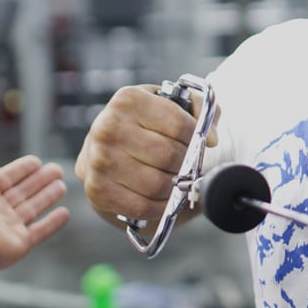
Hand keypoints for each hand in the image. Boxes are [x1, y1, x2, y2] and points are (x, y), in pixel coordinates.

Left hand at [0, 121, 72, 272]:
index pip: (7, 178)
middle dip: (39, 181)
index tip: (37, 161)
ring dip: (47, 197)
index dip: (22, 169)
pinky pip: (40, 231)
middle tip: (57, 170)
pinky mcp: (19, 244)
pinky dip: (53, 223)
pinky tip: (64, 213)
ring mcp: (8, 228)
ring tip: (62, 186)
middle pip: (22, 192)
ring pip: (33, 209)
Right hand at [74, 85, 216, 225]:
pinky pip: (141, 206)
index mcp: (128, 100)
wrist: (105, 148)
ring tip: (175, 181)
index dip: (196, 138)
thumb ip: (200, 106)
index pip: (179, 124)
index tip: (198, 144)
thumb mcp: (170, 103)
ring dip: (174, 188)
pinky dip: (160, 207)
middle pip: (169, 156)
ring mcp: (98, 160)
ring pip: (157, 184)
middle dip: (186, 165)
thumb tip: (211, 138)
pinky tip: (163, 199)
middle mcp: (107, 127)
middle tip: (187, 166)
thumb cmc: (144, 126)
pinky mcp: (96, 189)